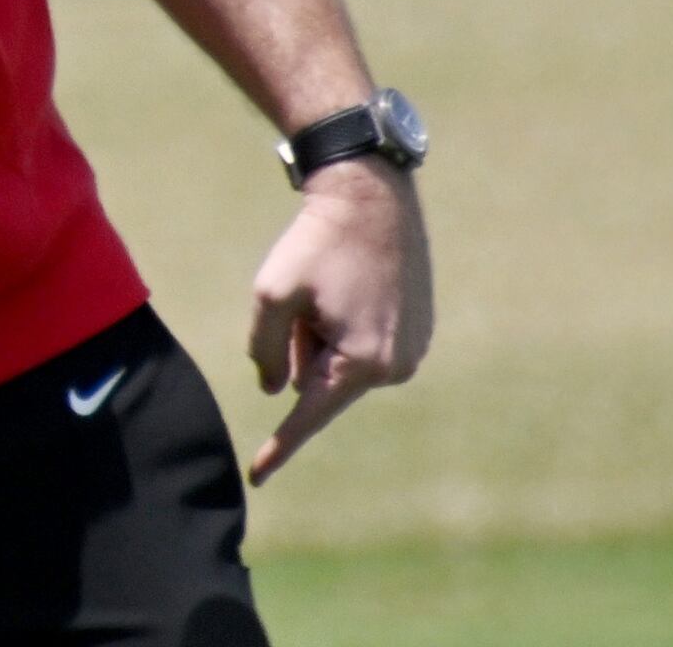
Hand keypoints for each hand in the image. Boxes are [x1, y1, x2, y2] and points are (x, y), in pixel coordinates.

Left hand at [243, 157, 433, 482]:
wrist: (371, 196)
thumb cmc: (318, 242)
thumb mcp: (272, 295)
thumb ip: (264, 349)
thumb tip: (273, 391)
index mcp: (362, 363)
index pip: (308, 415)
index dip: (279, 446)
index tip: (254, 476)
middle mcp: (396, 368)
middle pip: (319, 380)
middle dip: (302, 347)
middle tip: (311, 295)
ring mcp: (413, 352)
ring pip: (339, 362)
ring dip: (321, 335)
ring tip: (332, 286)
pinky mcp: (418, 333)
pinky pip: (361, 346)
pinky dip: (342, 325)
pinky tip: (349, 284)